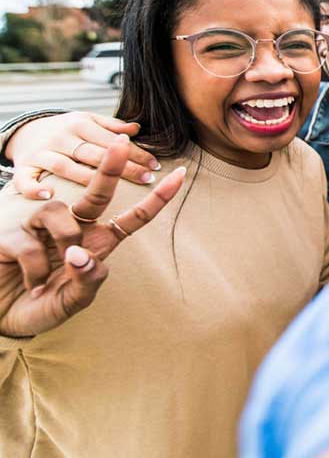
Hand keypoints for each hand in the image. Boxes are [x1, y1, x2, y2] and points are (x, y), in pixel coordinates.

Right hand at [0, 136, 186, 336]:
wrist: (2, 315)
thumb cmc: (43, 305)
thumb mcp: (75, 300)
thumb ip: (88, 280)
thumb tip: (79, 254)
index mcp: (98, 242)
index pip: (133, 218)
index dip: (157, 199)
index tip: (181, 174)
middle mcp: (74, 229)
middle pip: (97, 194)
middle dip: (109, 168)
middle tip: (119, 142)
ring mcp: (41, 228)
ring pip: (62, 217)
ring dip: (62, 246)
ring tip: (47, 279)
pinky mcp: (12, 234)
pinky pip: (31, 244)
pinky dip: (35, 271)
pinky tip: (31, 284)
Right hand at [7, 112, 161, 199]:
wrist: (24, 132)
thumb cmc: (66, 131)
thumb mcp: (87, 121)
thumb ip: (110, 126)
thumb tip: (136, 128)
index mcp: (80, 124)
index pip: (111, 140)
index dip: (134, 152)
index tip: (155, 165)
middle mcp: (61, 138)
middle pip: (94, 154)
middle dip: (122, 167)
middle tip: (147, 178)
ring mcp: (42, 153)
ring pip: (66, 166)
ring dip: (89, 178)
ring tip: (113, 191)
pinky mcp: (24, 168)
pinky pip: (25, 179)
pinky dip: (34, 188)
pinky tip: (50, 195)